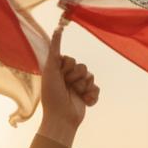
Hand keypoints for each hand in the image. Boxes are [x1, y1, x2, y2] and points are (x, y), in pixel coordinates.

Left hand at [37, 25, 98, 147]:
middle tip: (67, 87)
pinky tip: (84, 102)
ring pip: (90, 76)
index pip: (71, 60)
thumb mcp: (50, 70)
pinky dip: (91, 95)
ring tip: (75, 95)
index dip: (67, 68)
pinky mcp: (88, 95)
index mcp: (58, 71)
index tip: (59, 77)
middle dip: (75, 78)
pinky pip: (96, 88)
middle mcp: (68, 77)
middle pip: (82, 67)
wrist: (61, 118)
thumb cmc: (52, 95)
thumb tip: (58, 28)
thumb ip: (54, 49)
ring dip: (83, 87)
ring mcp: (79, 86)